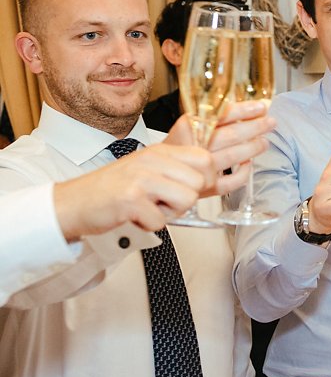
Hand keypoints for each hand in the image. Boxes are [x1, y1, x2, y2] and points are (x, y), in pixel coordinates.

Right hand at [55, 145, 215, 239]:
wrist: (72, 202)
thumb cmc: (112, 189)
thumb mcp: (148, 169)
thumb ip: (177, 170)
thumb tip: (213, 179)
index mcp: (159, 151)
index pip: (206, 158)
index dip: (206, 179)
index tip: (188, 189)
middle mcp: (151, 160)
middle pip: (200, 183)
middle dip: (186, 199)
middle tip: (162, 201)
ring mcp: (141, 178)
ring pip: (186, 200)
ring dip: (169, 213)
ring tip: (148, 207)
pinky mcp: (130, 199)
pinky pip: (161, 221)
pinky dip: (148, 225)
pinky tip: (133, 216)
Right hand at [166, 102, 275, 196]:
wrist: (145, 176)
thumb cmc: (168, 152)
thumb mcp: (184, 129)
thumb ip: (209, 121)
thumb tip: (243, 110)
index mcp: (187, 129)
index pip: (220, 115)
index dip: (244, 110)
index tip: (261, 106)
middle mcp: (193, 148)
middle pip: (229, 135)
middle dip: (254, 128)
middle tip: (270, 122)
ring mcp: (198, 170)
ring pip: (232, 156)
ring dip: (252, 148)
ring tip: (264, 142)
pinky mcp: (204, 190)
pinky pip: (230, 182)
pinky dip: (242, 174)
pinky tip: (248, 165)